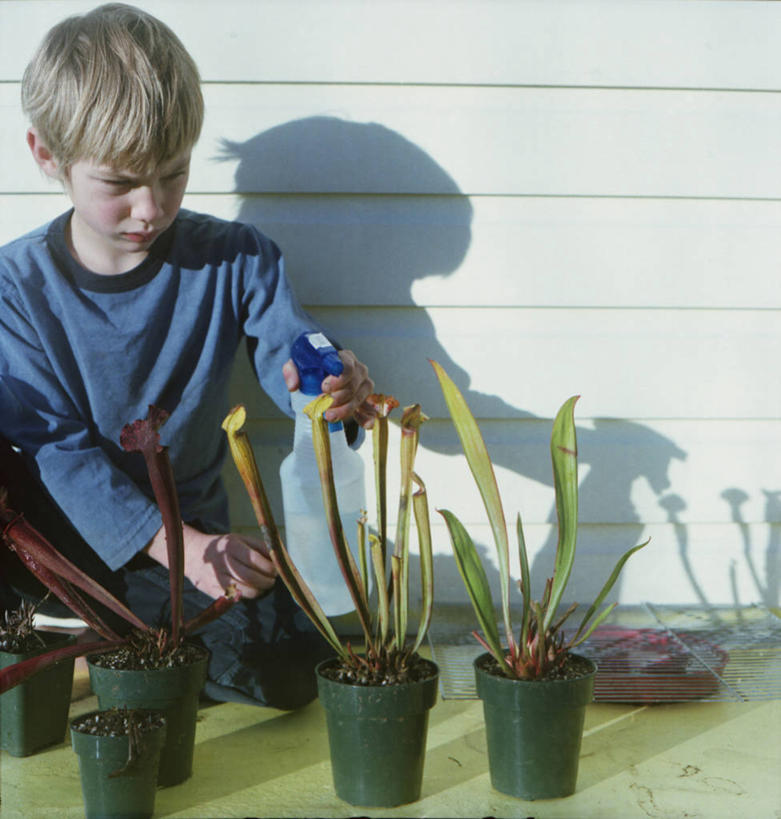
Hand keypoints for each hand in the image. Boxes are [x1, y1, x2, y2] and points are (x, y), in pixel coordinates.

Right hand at [145, 523, 276, 599]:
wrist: (192, 555)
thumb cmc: (224, 547)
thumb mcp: (241, 539)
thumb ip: (261, 547)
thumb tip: (280, 557)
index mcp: (231, 546)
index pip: (255, 559)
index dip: (269, 567)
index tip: (276, 569)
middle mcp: (222, 562)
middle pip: (250, 577)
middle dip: (267, 581)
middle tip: (272, 580)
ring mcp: (216, 578)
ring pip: (245, 590)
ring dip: (260, 590)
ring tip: (264, 585)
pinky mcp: (213, 591)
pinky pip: (236, 598)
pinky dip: (248, 595)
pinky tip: (251, 589)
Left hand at [283, 349, 375, 427]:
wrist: (322, 373)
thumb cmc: (314, 366)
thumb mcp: (300, 363)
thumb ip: (292, 370)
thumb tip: (293, 386)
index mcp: (345, 358)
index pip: (347, 365)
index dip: (338, 378)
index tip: (324, 387)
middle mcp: (358, 370)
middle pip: (354, 384)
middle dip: (339, 397)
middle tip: (324, 405)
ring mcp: (363, 385)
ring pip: (359, 398)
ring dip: (346, 409)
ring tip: (330, 416)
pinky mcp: (363, 400)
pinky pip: (369, 410)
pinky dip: (367, 418)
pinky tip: (366, 425)